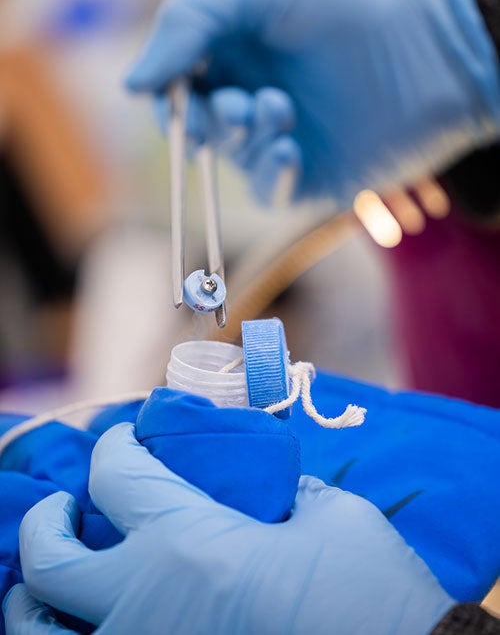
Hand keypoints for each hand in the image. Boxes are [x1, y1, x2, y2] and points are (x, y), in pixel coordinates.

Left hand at [4, 422, 453, 634]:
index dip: (113, 445)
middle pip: (48, 560)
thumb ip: (275, 491)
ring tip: (57, 574)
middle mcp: (146, 605)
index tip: (123, 438)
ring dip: (33, 597)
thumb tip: (255, 482)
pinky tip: (96, 615)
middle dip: (45, 520)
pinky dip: (77, 632)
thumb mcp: (324, 515)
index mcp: (189, 545)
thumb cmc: (368, 589)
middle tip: (65, 505)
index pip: (117, 476)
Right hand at [126, 0, 499, 205]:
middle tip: (240, 105)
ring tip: (281, 109)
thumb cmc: (349, 8)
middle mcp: (253, 97)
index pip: (179, 86)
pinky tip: (289, 150)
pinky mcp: (309, 176)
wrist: (431, 49)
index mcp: (236, 54)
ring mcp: (281, 139)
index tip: (172, 97)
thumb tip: (130, 85)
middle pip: (200, 127)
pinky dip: (270, 175)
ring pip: (234, 158)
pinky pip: (269, 191)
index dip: (168, 96)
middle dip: (210, 119)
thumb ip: (188, 28)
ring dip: (247, 137)